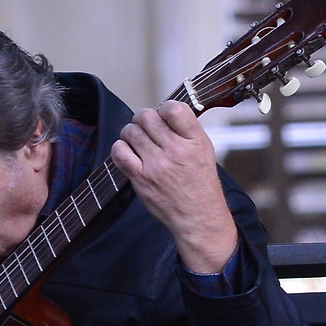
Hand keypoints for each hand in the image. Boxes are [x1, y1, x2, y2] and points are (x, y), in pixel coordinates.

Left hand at [110, 98, 239, 274]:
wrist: (197, 216)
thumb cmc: (201, 183)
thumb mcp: (205, 150)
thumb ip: (186, 129)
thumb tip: (162, 112)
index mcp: (195, 141)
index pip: (174, 109)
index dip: (164, 108)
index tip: (164, 116)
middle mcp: (175, 151)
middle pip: (147, 117)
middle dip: (144, 119)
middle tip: (146, 127)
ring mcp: (156, 165)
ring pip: (131, 131)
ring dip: (131, 132)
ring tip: (138, 140)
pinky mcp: (141, 179)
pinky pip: (119, 152)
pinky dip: (120, 147)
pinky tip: (128, 151)